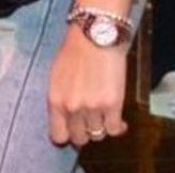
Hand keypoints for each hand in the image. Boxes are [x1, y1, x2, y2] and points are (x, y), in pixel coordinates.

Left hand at [47, 0, 132, 146]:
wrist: (94, 37)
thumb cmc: (73, 52)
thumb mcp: (56, 77)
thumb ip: (60, 98)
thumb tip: (65, 116)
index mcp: (54, 100)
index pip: (58, 135)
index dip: (67, 136)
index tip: (73, 131)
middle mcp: (72, 108)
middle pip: (79, 138)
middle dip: (85, 133)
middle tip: (91, 123)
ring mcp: (92, 108)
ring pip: (99, 135)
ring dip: (102, 128)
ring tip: (105, 118)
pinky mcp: (113, 105)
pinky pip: (115, 129)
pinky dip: (118, 128)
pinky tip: (119, 120)